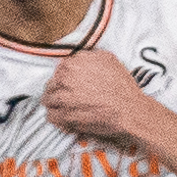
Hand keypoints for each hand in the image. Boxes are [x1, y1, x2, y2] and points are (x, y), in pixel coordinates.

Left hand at [38, 46, 152, 143]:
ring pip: (48, 100)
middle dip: (57, 91)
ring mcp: (63, 97)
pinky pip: (52, 116)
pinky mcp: (65, 115)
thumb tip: (82, 59)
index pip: (59, 70)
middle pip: (51, 84)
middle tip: (66, 97)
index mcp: (73, 62)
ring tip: (64, 109)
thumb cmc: (122, 87)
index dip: (64, 78)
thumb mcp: (108, 59)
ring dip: (55, 104)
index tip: (68, 84)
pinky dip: (57, 119)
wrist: (129, 109)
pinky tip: (65, 120)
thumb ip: (89, 57)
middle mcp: (65, 78)